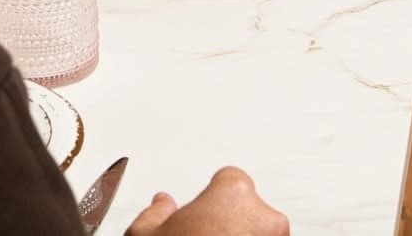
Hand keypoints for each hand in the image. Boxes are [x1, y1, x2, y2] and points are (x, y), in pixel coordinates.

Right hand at [126, 167, 288, 234]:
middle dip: (232, 224)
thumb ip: (156, 211)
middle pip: (250, 210)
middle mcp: (265, 217)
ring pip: (261, 235)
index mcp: (235, 192)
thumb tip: (162, 204)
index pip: (230, 181)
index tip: (202, 215)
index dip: (212, 200)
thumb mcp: (146, 234)